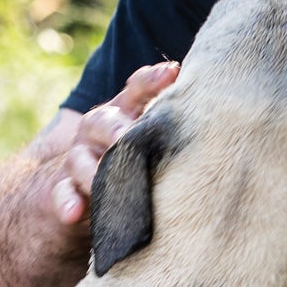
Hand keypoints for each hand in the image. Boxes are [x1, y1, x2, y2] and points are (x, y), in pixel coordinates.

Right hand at [49, 61, 179, 227]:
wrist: (77, 193)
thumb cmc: (129, 163)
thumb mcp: (147, 143)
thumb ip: (170, 131)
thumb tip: (225, 120)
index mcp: (122, 113)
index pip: (135, 89)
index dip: (151, 80)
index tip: (172, 74)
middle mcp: (97, 131)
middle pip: (102, 120)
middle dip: (115, 127)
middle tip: (126, 136)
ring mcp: (77, 159)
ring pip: (79, 159)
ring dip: (92, 170)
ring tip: (102, 181)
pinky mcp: (62, 190)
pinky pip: (61, 194)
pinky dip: (67, 203)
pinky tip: (74, 213)